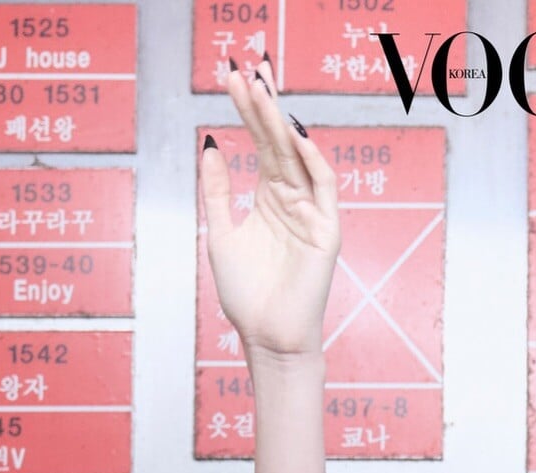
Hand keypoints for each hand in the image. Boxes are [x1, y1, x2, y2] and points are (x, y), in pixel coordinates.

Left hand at [200, 60, 339, 363]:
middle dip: (263, 106)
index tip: (232, 79)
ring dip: (281, 123)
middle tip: (248, 69)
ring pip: (298, 157)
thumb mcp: (221, 235)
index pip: (260, 144)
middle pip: (277, 142)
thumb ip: (218, 192)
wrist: (266, 338)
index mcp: (269, 198)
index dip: (248, 112)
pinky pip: (323, 189)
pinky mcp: (327, 231)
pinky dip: (312, 162)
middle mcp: (292, 198)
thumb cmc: (245, 296)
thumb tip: (208, 145)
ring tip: (263, 91)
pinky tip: (294, 137)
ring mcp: (311, 212)